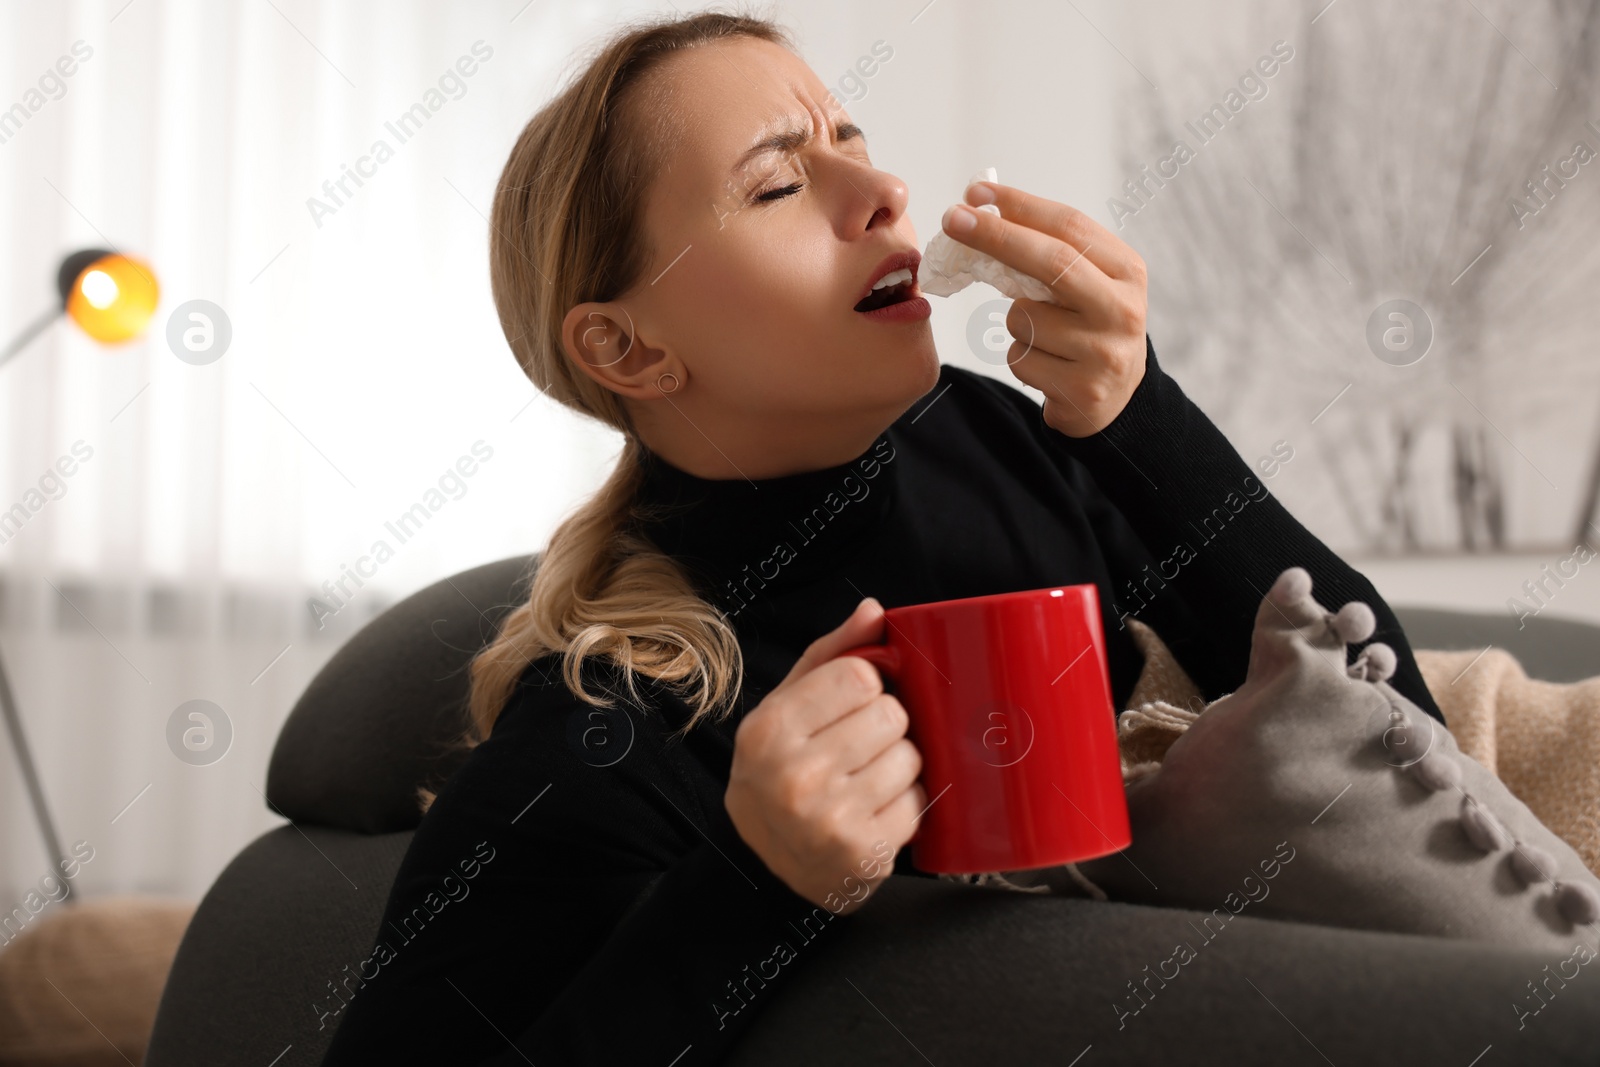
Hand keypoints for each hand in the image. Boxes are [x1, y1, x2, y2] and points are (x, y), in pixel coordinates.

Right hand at [725, 597, 925, 915]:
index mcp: (769, 730)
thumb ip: (830, 655)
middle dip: (882, 727)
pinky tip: (875, 811)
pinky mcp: (865, 853)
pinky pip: (919, 802)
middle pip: (891, 715)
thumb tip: (874, 611)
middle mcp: (796, 776)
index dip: (863, 688)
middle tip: (856, 748)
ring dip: (898, 765)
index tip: (847, 707)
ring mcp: (831, 819)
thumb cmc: (781, 770)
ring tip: (865, 780)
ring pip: (910, 757)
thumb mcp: (785, 706)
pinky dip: (905, 804)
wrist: (768, 864)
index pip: (860, 676)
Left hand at [941, 182, 1148, 437]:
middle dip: (996, 235)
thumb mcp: (1086, 283)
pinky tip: (1046, 365)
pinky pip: (1019, 358)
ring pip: (1023, 318)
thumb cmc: (1087, 325)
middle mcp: (1123, 308)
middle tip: (953, 217)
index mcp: (1127, 270)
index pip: (1069, 226)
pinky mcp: (1082, 390)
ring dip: (1013, 321)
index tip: (976, 191)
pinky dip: (1019, 357)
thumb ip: (1050, 251)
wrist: (1118, 397)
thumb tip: (982, 210)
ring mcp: (1105, 352)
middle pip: (1051, 261)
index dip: (1020, 205)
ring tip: (1042, 336)